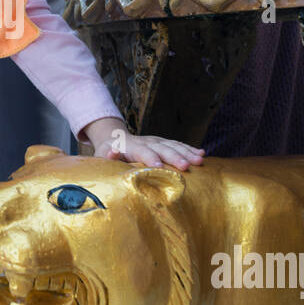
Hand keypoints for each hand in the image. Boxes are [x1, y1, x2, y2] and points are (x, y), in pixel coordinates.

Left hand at [85, 118, 203, 170]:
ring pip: (173, 145)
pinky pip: (178, 145)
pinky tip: (202, 154)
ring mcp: (156, 141)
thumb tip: (112, 152)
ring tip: (200, 161)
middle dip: (174, 157)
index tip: (158, 166)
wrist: (114, 138)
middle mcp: (146, 141)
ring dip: (187, 153)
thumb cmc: (107, 153)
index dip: (150, 157)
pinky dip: (190, 149)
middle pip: (162, 148)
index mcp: (131, 145)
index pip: (142, 151)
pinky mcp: (164, 143)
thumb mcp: (101, 154)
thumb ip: (106, 156)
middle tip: (186, 166)